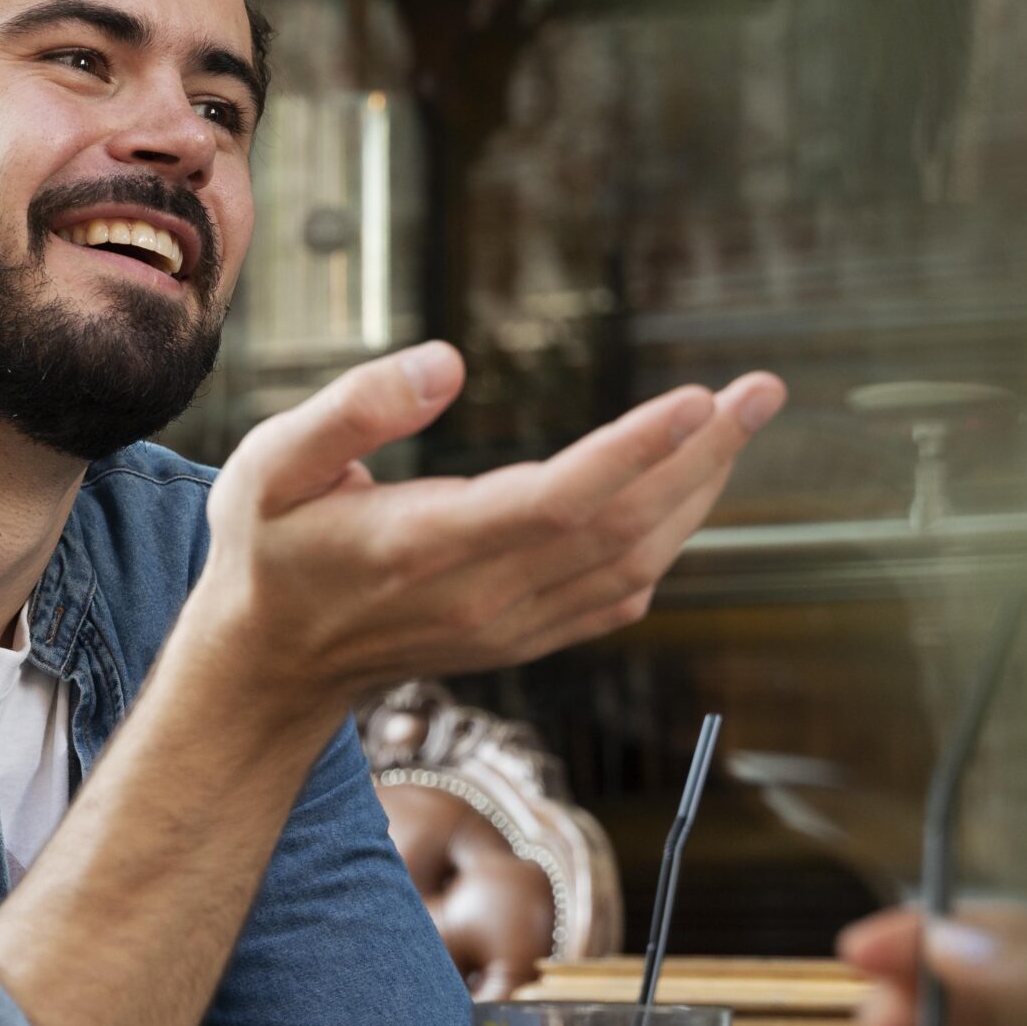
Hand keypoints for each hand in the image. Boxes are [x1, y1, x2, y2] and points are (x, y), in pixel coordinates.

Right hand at [191, 341, 782, 713]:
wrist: (268, 663)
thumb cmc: (267, 549)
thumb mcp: (272, 463)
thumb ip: (355, 408)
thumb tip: (448, 362)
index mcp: (423, 547)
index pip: (557, 503)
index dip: (634, 453)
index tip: (698, 400)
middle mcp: (481, 597)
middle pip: (622, 530)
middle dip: (700, 456)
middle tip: (759, 391)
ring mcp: (509, 627)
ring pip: (634, 564)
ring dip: (696, 494)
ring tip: (736, 426)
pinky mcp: (522, 638)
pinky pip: (619, 597)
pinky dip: (668, 544)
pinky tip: (687, 496)